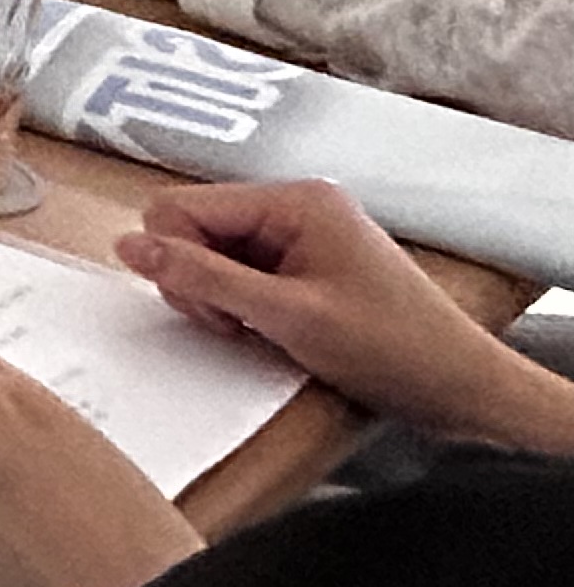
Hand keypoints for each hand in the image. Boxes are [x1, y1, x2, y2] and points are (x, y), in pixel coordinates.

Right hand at [117, 181, 573, 449]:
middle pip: (191, 228)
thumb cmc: (389, 348)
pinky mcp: (303, 263)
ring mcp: (299, 234)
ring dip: (218, 298)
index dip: (176, 260)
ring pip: (209, 254)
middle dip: (197, 280)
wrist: (461, 386)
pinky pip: (238, 271)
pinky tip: (269, 330)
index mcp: (293, 199)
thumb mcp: (286, 315)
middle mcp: (293, 205)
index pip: (181, 208)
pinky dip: (239, 305)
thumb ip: (202, 277)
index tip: (216, 311)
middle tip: (238, 325)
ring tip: (260, 331)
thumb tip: (126, 245)